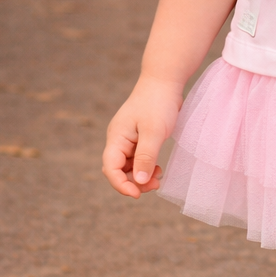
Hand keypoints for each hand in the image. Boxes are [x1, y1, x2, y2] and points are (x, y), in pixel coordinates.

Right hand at [102, 76, 181, 198]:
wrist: (164, 81)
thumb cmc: (158, 103)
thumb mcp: (153, 132)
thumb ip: (146, 157)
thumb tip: (139, 182)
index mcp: (116, 138)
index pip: (111, 168)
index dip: (121, 185)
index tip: (138, 195)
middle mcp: (119, 140)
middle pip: (118, 170)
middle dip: (134, 182)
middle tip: (155, 185)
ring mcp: (128, 140)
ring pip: (129, 167)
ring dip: (141, 176)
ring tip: (159, 176)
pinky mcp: (139, 139)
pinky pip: (138, 160)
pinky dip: (146, 167)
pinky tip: (158, 168)